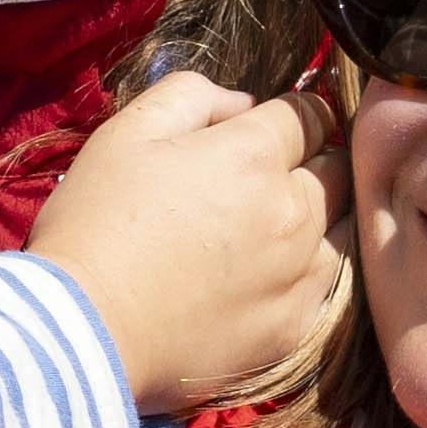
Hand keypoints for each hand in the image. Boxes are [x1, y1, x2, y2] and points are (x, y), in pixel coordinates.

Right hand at [28, 67, 351, 414]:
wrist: (83, 332)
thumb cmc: (96, 223)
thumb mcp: (127, 132)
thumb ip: (194, 95)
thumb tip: (243, 105)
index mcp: (254, 155)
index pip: (309, 115)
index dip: (292, 115)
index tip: (275, 128)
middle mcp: (293, 211)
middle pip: (336, 167)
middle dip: (312, 161)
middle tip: (269, 177)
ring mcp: (301, 273)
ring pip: (343, 225)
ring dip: (321, 215)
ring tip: (275, 227)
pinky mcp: (296, 326)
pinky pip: (331, 282)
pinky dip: (312, 268)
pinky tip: (274, 274)